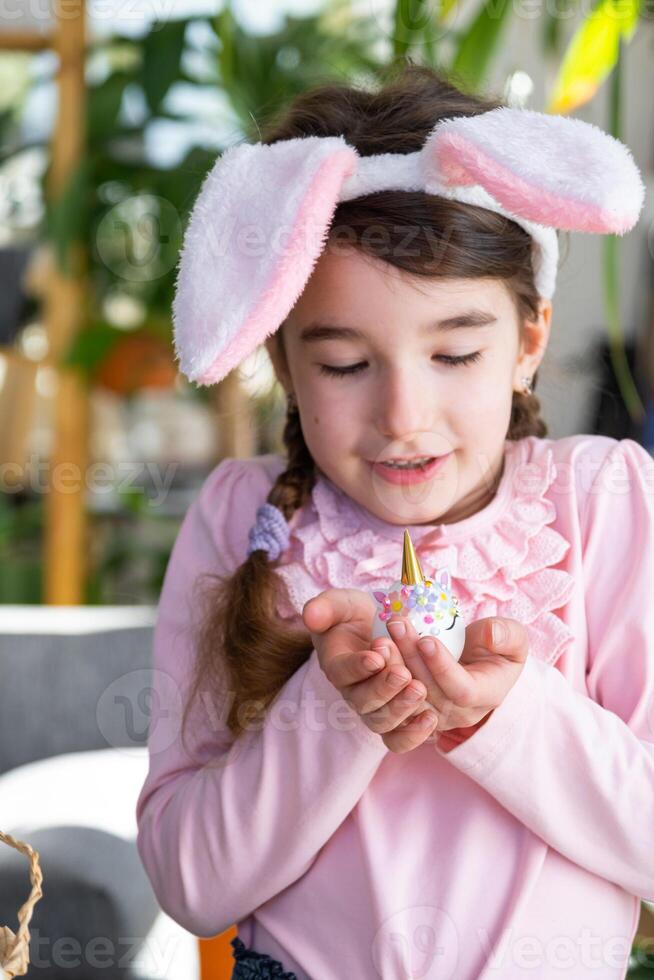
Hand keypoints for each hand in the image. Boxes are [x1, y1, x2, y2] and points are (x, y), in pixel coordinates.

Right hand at [302, 589, 438, 747]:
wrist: (379, 628)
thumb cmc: (358, 616)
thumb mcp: (343, 603)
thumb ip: (326, 607)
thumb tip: (310, 615)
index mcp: (336, 665)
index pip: (342, 672)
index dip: (358, 667)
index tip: (376, 656)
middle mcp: (353, 692)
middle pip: (363, 702)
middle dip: (383, 688)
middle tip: (403, 673)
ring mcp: (374, 708)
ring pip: (381, 722)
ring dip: (400, 708)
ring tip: (419, 689)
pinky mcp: (396, 718)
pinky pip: (399, 738)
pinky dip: (414, 734)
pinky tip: (430, 718)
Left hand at [383, 612, 528, 750]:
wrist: (480, 667)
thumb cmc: (498, 650)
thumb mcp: (514, 639)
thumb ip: (506, 635)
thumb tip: (490, 635)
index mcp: (485, 697)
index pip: (461, 690)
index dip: (442, 667)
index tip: (426, 639)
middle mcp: (457, 713)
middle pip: (428, 692)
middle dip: (410, 657)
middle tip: (397, 625)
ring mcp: (432, 716)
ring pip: (406, 699)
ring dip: (391, 667)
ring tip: (381, 637)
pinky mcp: (411, 712)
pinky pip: (392, 702)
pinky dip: (381, 678)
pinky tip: (374, 652)